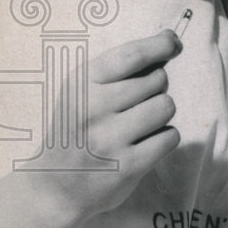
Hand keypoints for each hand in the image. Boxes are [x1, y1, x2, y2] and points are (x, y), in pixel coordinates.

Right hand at [0, 31, 182, 227]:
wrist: (54, 187)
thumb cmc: (77, 129)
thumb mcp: (84, 91)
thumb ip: (122, 67)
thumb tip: (170, 40)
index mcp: (82, 83)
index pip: (130, 56)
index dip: (159, 45)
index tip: (173, 43)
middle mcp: (94, 108)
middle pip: (157, 80)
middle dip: (156, 87)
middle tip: (135, 104)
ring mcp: (110, 139)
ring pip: (165, 106)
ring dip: (160, 114)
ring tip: (139, 124)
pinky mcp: (128, 166)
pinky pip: (170, 137)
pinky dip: (164, 138)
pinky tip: (144, 144)